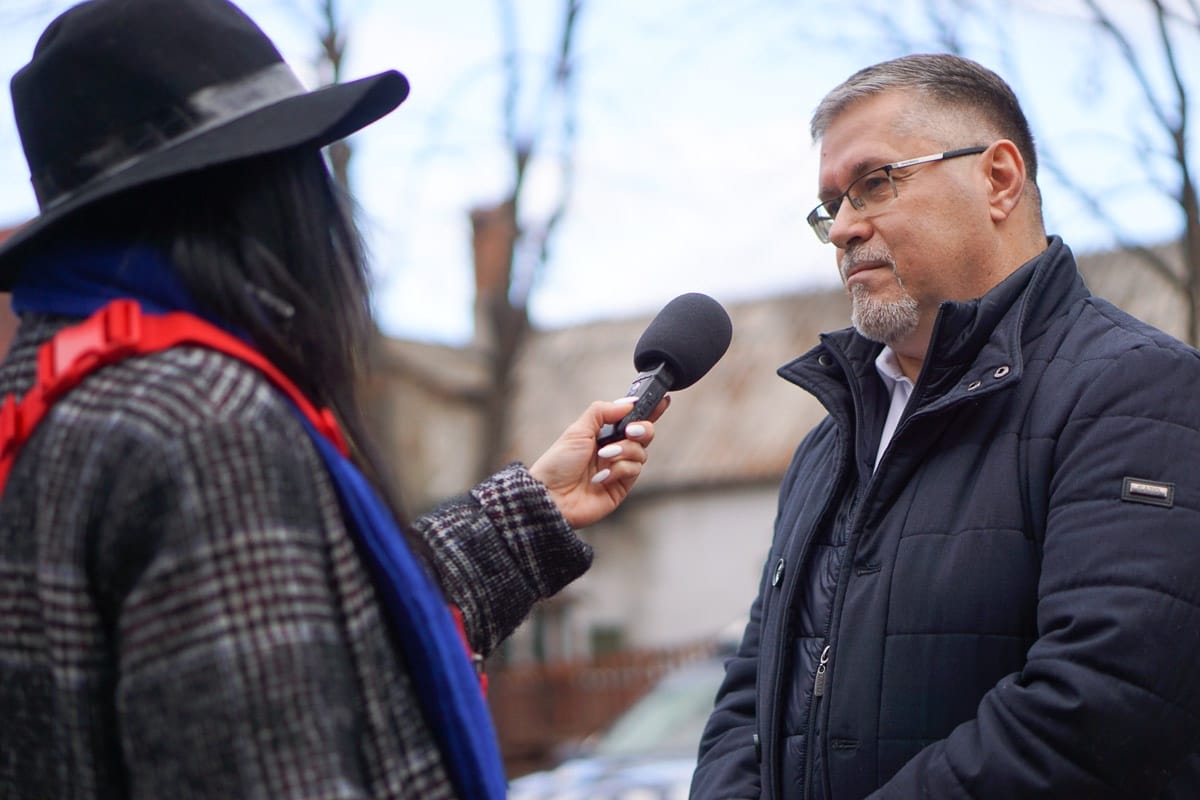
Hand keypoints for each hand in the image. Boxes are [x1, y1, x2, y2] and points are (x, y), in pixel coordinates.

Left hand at [528, 396, 667, 528]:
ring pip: (641, 453)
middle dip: (641, 429)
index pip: (631, 419)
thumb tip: (628, 403)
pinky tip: (601, 477)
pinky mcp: (621, 487)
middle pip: (644, 434)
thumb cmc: (558, 463)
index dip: (649, 410)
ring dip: (623, 451)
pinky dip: (618, 470)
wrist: (551, 496)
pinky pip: (633, 471)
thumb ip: (602, 412)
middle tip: (629, 431)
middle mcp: (614, 450)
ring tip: (603, 457)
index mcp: (603, 434)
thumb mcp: (578, 430)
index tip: (663, 400)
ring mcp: (618, 469)